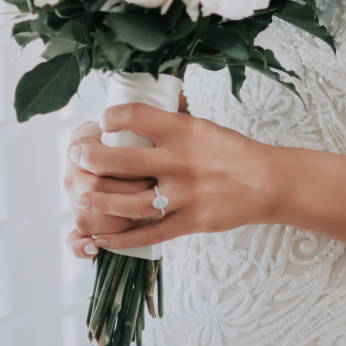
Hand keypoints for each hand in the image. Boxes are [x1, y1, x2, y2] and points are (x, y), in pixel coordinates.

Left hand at [69, 99, 277, 251]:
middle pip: (124, 162)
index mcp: (184, 130)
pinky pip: (151, 234)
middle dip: (92, 160)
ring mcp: (187, 195)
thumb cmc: (231, 151)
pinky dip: (123, 238)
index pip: (137, 116)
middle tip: (78, 158)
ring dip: (101, 201)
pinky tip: (103, 237)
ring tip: (83, 196)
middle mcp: (183, 161)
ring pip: (132, 203)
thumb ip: (169, 121)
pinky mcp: (192, 222)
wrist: (268, 182)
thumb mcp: (201, 126)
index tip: (101, 123)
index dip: (112, 118)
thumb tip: (137, 106)